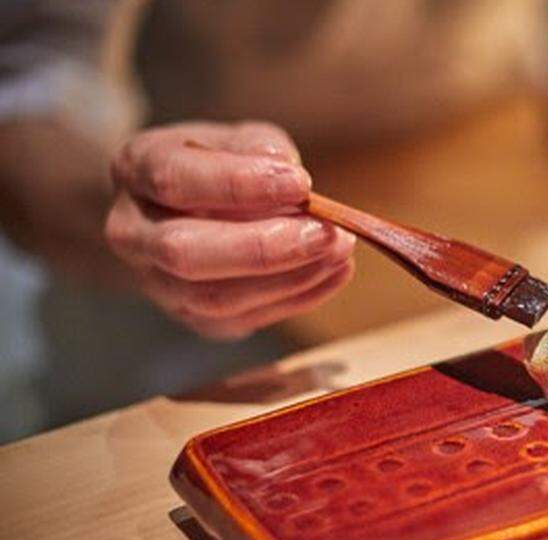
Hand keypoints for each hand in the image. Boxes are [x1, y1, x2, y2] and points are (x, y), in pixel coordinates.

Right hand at [105, 121, 354, 339]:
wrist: (192, 207)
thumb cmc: (219, 163)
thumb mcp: (236, 138)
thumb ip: (258, 147)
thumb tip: (282, 166)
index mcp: (136, 169)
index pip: (174, 180)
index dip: (238, 184)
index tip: (301, 183)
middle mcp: (132, 232)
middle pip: (184, 253)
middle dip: (262, 248)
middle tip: (325, 233)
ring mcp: (156, 283)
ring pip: (214, 298)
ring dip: (288, 278)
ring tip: (340, 250)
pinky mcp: (192, 318)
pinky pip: (243, 319)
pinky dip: (297, 297)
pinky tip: (335, 272)